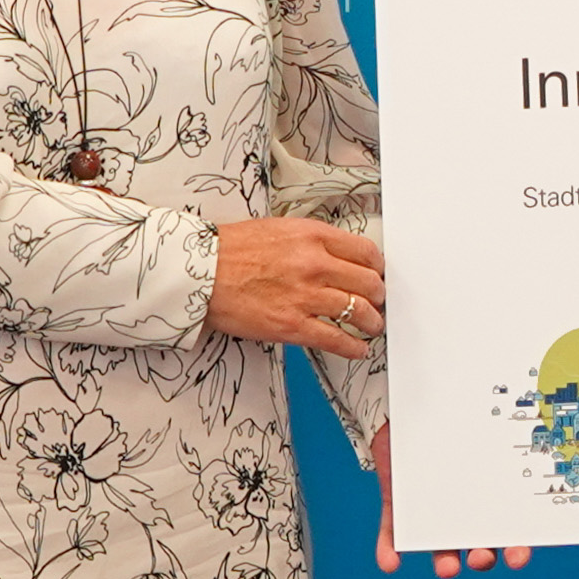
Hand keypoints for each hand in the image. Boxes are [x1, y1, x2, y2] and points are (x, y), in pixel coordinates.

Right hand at [210, 216, 384, 355]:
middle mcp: (314, 264)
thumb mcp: (279, 229)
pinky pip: (336, 340)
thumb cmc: (231, 250)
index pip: (365, 251)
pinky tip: (357, 348)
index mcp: (312, 236)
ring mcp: (306, 296)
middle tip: (377, 301)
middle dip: (378, 295)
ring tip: (372, 326)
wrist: (200, 272)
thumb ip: (311, 242)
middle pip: (369, 283)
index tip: (377, 274)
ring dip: (372, 322)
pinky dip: (353, 347)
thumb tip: (336, 256)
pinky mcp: (293, 325)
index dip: (377, 267)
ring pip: (360, 312)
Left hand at [374, 425, 528, 578]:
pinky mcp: (399, 512)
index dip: (516, 548)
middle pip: (480, 548)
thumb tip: (515, 411)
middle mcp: (463, 516)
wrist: (409, 416)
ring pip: (441, 550)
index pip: (509, 531)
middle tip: (481, 558)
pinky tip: (390, 562)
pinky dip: (390, 550)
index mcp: (488, 499)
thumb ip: (488, 432)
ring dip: (445, 562)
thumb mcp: (473, 429)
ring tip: (447, 568)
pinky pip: (394, 535)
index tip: (518, 555)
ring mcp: (430, 517)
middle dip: (482, 558)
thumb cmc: (450, 424)